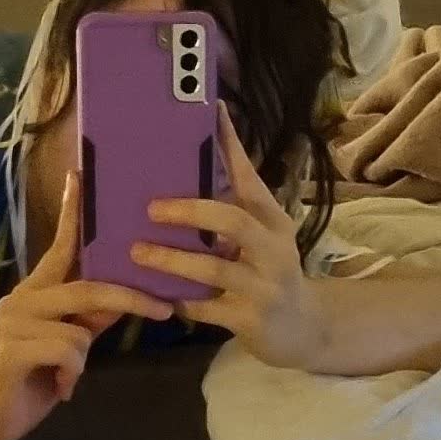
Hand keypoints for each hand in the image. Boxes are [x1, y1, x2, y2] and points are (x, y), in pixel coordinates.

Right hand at [0, 169, 175, 439]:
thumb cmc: (32, 379)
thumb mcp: (70, 343)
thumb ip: (90, 316)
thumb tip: (126, 295)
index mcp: (35, 291)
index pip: (60, 245)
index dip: (72, 212)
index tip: (81, 175)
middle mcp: (21, 297)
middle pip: (87, 286)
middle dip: (129, 299)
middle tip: (163, 311)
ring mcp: (14, 320)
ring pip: (79, 325)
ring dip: (84, 354)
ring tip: (67, 376)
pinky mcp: (13, 347)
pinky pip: (69, 351)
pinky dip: (72, 374)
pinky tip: (56, 389)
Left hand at [131, 99, 323, 368]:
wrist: (304, 329)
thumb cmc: (267, 271)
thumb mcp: (258, 236)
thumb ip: (229, 208)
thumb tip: (184, 166)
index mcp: (271, 220)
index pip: (250, 176)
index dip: (231, 144)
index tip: (212, 110)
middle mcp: (274, 247)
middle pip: (233, 220)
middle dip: (189, 211)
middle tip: (151, 207)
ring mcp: (265, 285)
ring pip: (215, 267)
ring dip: (172, 259)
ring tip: (137, 252)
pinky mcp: (251, 319)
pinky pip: (206, 307)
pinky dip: (179, 300)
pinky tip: (155, 295)